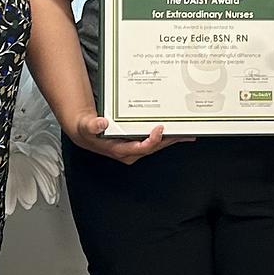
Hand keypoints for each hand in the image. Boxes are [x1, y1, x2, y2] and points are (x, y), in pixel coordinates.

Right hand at [68, 112, 192, 163]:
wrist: (86, 133)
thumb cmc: (88, 130)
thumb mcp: (86, 126)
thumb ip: (92, 125)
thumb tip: (101, 123)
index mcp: (119, 149)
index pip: (141, 148)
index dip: (152, 140)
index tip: (160, 128)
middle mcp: (130, 151)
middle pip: (154, 147)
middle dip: (169, 141)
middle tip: (184, 133)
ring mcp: (134, 148)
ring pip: (156, 145)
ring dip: (171, 139)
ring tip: (187, 134)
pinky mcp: (137, 142)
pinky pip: (154, 140)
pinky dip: (165, 136)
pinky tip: (176, 131)